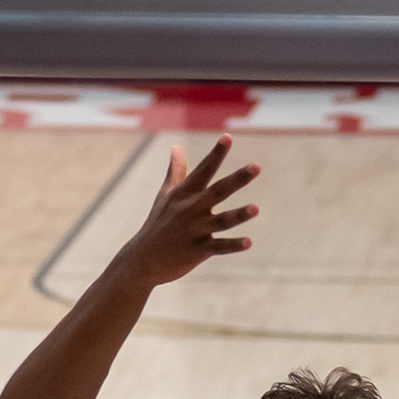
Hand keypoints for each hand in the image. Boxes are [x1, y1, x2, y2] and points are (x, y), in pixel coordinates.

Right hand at [108, 138, 260, 287]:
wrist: (142, 260)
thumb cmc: (156, 225)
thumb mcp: (164, 196)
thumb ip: (175, 172)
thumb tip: (176, 147)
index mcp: (185, 194)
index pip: (204, 170)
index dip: (216, 154)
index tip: (227, 138)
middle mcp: (191, 209)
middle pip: (219, 191)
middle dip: (238, 179)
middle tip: (256, 167)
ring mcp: (195, 230)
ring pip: (222, 221)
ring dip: (239, 215)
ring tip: (256, 208)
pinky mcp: (198, 251)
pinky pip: (219, 247)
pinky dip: (233, 245)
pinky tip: (249, 242)